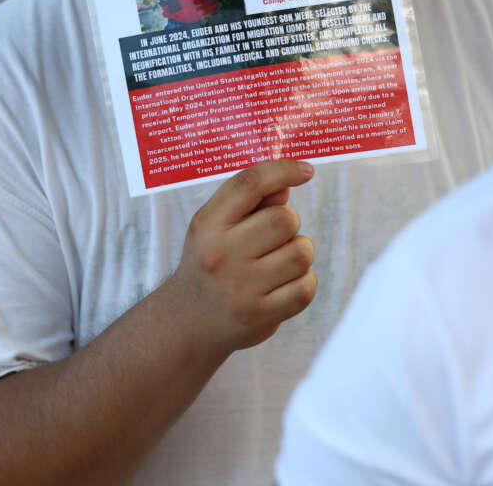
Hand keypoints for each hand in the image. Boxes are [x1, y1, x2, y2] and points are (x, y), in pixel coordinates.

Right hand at [165, 160, 317, 354]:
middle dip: (290, 224)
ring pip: (301, 252)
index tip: (306, 170)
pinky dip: (304, 282)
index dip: (283, 170)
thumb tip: (287, 183)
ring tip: (279, 262)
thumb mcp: (215, 227)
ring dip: (299, 253)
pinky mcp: (259, 315)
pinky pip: (306, 287)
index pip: (250, 183)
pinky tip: (285, 284)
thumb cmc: (210, 263)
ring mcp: (240, 287)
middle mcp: (220, 254)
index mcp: (208, 224)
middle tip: (275, 238)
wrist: (187, 322)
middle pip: (284, 218)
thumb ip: (250, 202)